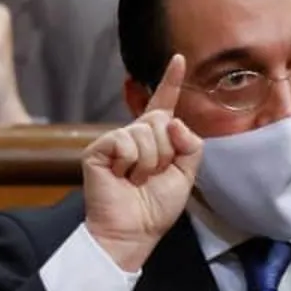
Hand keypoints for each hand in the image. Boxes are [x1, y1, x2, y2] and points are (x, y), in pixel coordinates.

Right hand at [81, 55, 202, 271]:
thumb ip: (191, 146)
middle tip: (151, 176)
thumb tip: (174, 122)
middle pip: (160, 120)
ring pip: (146, 133)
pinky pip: (126, 142)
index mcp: (156, 140)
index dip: (171, 82)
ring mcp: (115, 141)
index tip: (180, 59)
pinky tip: (121, 177)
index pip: (164, 105)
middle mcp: (135, 135)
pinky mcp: (99, 149)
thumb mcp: (186, 175)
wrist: (134, 231)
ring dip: (149, 163)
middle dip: (165, 152)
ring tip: (136, 180)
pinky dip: (131, 163)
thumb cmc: (155, 207)